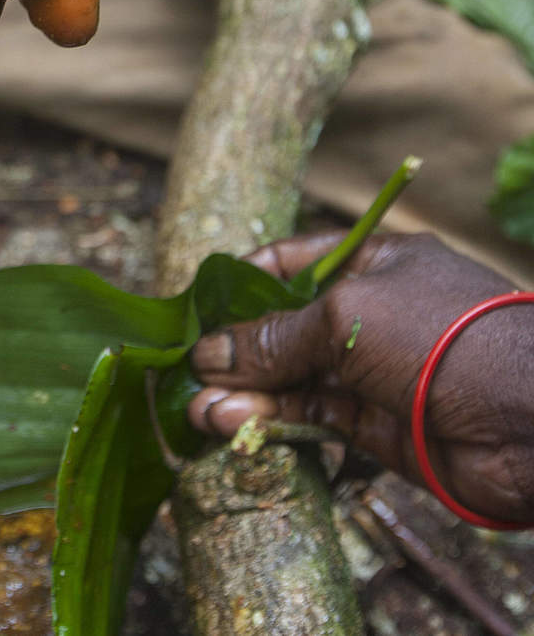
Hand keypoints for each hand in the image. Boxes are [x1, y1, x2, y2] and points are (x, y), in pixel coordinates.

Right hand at [187, 232, 533, 523]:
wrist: (533, 421)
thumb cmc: (443, 335)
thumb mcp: (346, 316)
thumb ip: (272, 338)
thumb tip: (205, 354)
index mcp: (374, 263)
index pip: (292, 263)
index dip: (243, 284)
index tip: (199, 309)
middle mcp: (371, 313)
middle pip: (285, 328)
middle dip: (234, 351)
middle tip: (188, 374)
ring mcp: (374, 371)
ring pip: (291, 378)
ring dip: (243, 393)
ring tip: (198, 411)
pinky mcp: (375, 424)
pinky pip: (310, 416)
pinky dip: (269, 419)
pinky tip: (231, 423)